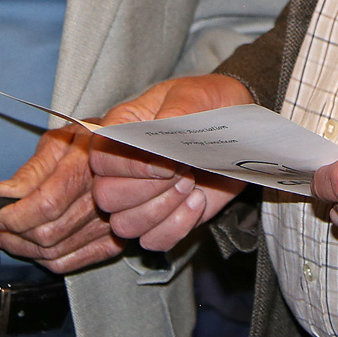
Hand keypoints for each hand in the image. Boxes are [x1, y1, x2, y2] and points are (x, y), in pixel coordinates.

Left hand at [0, 125, 121, 273]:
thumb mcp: (59, 141)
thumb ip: (32, 169)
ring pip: (55, 253)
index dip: (15, 215)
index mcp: (87, 168)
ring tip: (11, 237)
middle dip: (14, 235)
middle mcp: (103, 199)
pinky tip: (34, 249)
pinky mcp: (113, 243)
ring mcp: (110, 225)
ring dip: (25, 250)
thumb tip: (5, 192)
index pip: (46, 205)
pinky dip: (45, 261)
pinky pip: (70, 264)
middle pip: (48, 234)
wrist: (126, 152)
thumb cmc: (88, 143)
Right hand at [89, 74, 253, 250]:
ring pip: (125, 224)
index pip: (100, 157)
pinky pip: (153, 240)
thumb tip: (159, 137)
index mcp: (122, 129)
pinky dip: (176, 227)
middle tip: (183, 173)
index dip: (127, 166)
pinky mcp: (163, 217)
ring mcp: (140, 197)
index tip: (166, 163)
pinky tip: (198, 201)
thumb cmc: (209, 104)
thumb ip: (175, 112)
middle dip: (147, 191)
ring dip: (161, 211)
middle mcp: (123, 166)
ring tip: (191, 184)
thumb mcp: (195, 96)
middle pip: (106, 196)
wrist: (238, 128)